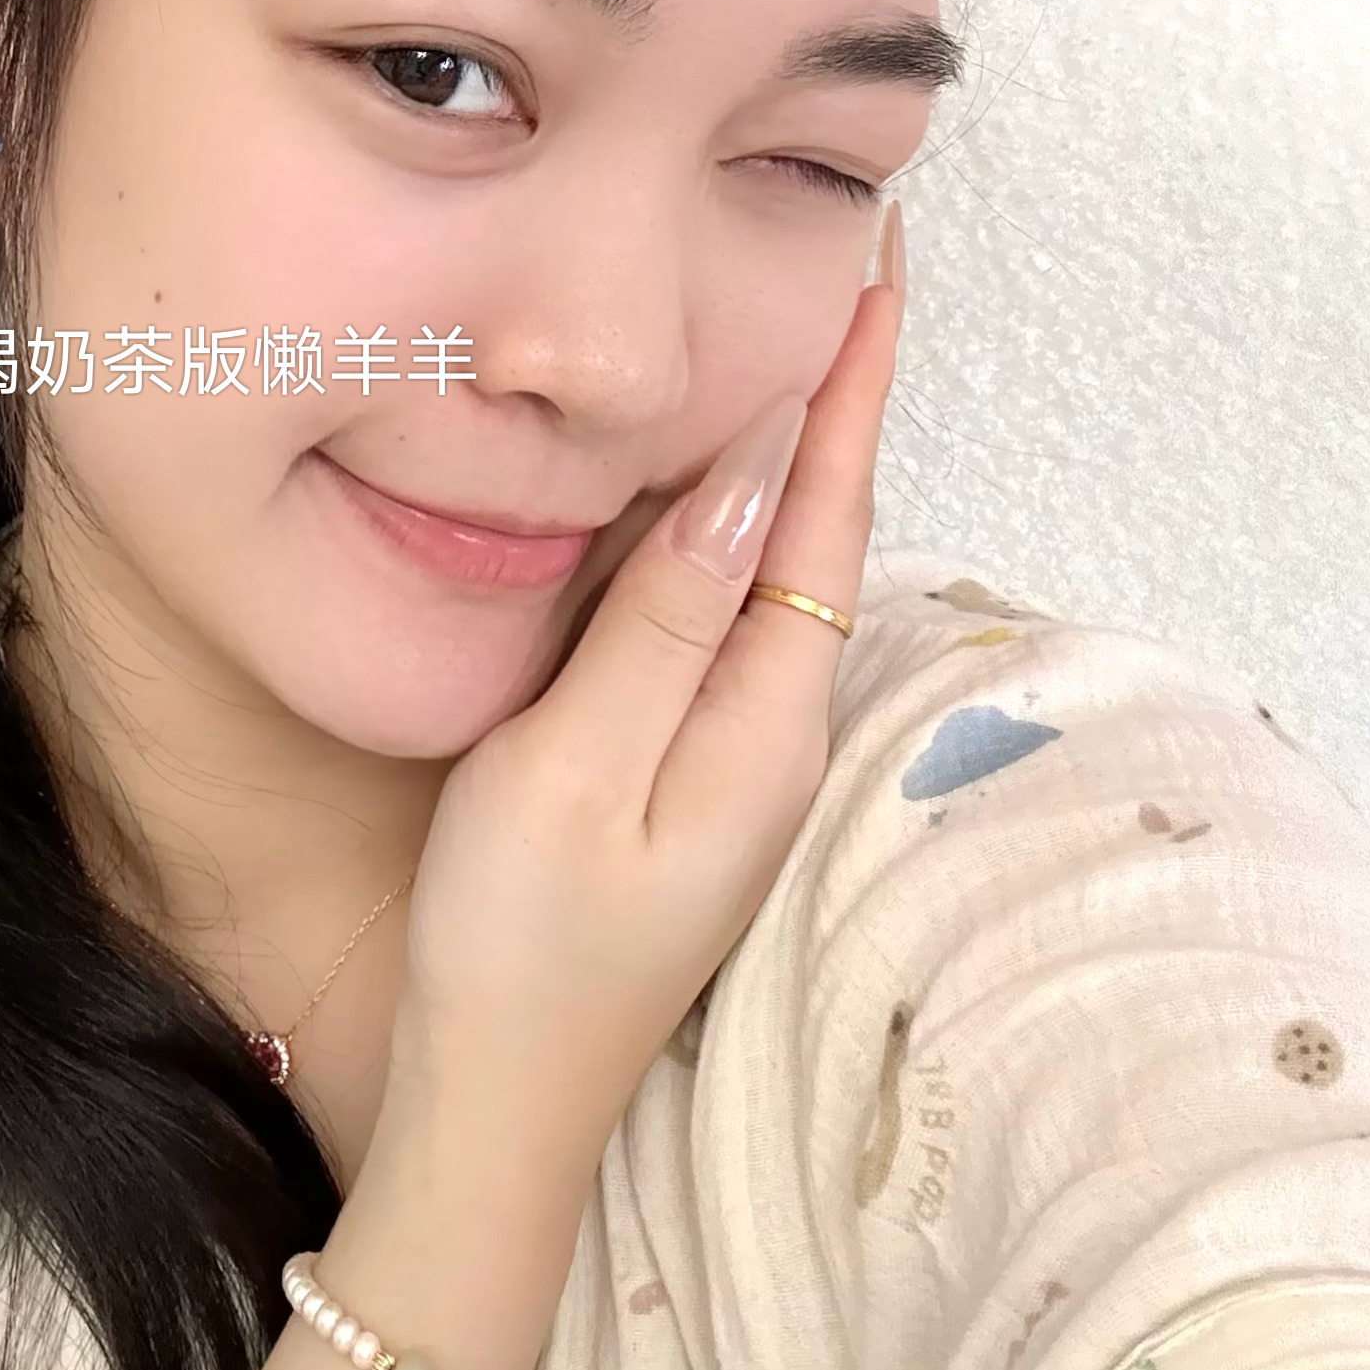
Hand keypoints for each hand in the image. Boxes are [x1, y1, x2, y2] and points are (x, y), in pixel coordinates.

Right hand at [387, 207, 904, 1160]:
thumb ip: (664, 617)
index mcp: (763, 721)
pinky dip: (721, 531)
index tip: (876, 263)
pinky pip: (716, 620)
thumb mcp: (579, 765)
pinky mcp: (675, 778)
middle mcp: (769, 733)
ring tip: (781, 334)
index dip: (850, 386)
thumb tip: (752, 468)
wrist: (493, 1107)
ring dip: (779, 456)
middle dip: (831, 398)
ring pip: (766, 575)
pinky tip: (689, 490)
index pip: (827, 516)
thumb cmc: (517, 943)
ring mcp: (725, 761)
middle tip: (839, 262)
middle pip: (815, 533)